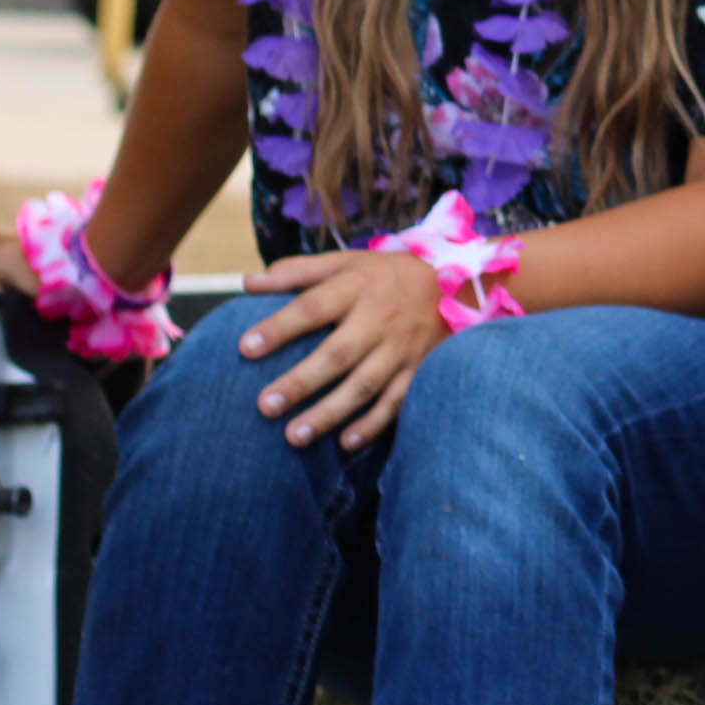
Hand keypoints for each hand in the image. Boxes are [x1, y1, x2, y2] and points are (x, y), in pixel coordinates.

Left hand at [238, 248, 450, 448]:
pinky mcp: (421, 369)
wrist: (459, 282)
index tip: (245, 348)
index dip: (281, 327)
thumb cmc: (385, 275)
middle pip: (338, 353)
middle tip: (265, 406)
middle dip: (302, 381)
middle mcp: (381, 319)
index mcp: (358, 287)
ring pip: (365, 384)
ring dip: (330, 412)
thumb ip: (298, 272)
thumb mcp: (347, 262)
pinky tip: (345, 442)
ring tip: (294, 437)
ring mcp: (403, 347)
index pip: (314, 307)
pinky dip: (373, 424)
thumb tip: (248, 283)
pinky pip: (397, 401)